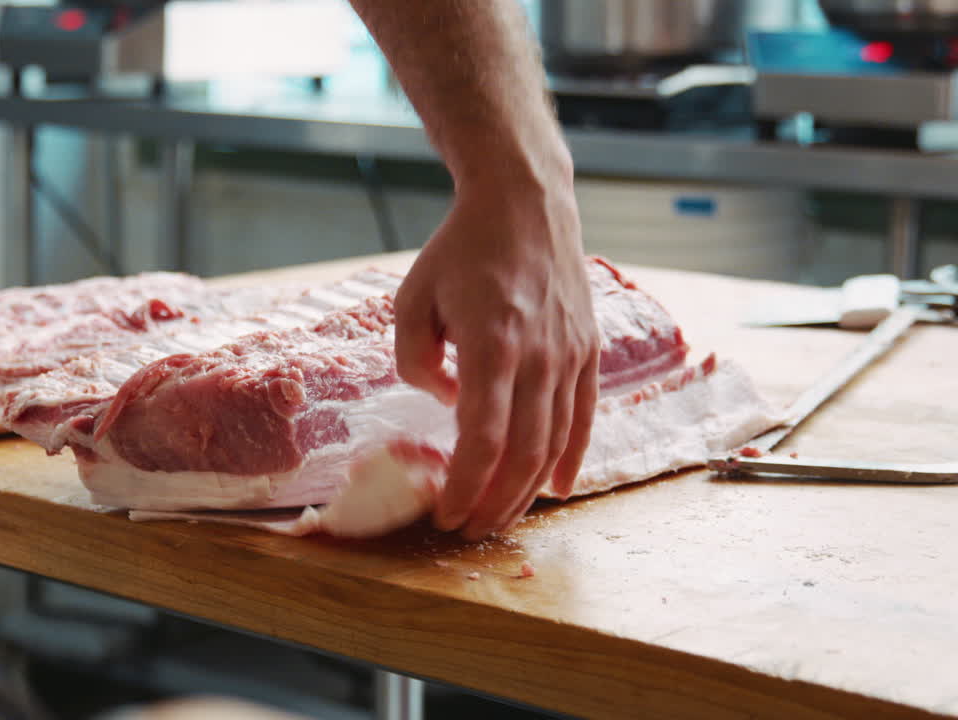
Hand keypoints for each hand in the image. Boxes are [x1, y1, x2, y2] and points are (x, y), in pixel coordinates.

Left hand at [394, 173, 599, 540]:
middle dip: (493, 503)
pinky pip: (583, 416)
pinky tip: (555, 488)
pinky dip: (570, 458)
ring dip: (525, 491)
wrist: (525, 204)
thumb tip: (444, 402)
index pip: (481, 437)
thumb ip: (413, 359)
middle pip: (521, 452)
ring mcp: (570, 354)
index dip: (464, 485)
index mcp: (490, 343)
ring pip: (553, 442)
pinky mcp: (588, 351)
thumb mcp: (412, 298)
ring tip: (500, 518)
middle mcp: (538, 355)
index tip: (443, 513)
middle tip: (467, 531)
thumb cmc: (460, 250)